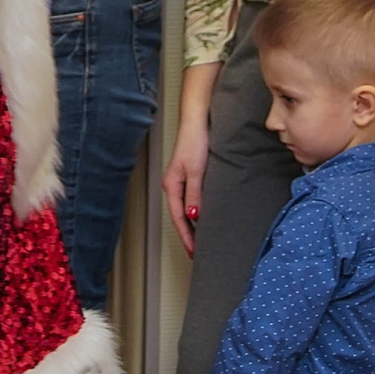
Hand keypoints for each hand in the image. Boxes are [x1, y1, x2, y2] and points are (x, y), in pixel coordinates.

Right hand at [163, 119, 209, 254]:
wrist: (197, 122)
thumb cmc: (194, 142)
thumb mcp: (196, 170)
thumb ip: (194, 194)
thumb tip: (192, 216)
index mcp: (171, 185)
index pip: (178, 217)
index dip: (186, 236)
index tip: (193, 251)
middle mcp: (173, 185)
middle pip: (179, 215)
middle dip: (187, 234)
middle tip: (196, 251)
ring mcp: (180, 180)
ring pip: (184, 208)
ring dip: (191, 224)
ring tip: (200, 239)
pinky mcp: (188, 175)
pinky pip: (190, 199)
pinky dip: (195, 211)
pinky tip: (202, 216)